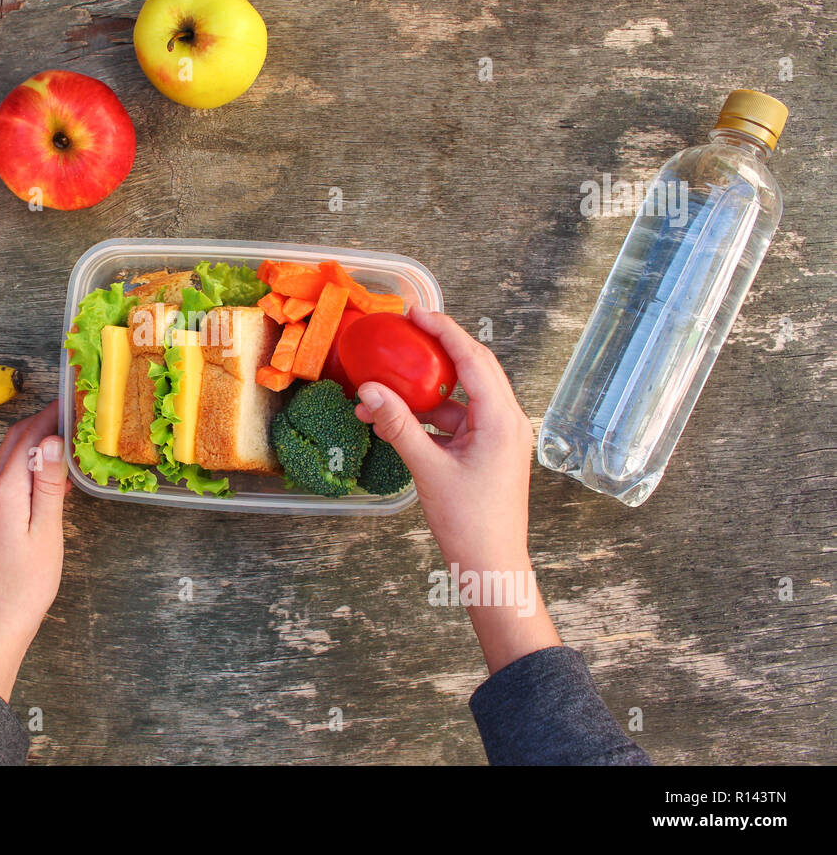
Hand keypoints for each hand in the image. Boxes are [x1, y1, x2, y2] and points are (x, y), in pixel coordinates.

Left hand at [0, 401, 68, 699]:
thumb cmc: (24, 585)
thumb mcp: (45, 531)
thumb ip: (47, 484)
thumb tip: (52, 440)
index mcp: (6, 490)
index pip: (28, 436)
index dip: (50, 414)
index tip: (75, 401)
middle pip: (15, 440)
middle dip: (42, 420)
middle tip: (74, 412)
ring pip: (11, 457)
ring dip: (36, 440)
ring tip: (68, 435)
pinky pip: (11, 476)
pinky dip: (30, 463)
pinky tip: (53, 474)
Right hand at [353, 308, 559, 673]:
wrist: (491, 566)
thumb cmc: (469, 524)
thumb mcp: (428, 469)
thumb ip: (398, 425)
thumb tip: (370, 391)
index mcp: (502, 420)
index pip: (474, 359)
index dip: (444, 331)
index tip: (416, 313)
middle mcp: (508, 422)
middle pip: (475, 369)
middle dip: (439, 349)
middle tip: (408, 330)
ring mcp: (501, 438)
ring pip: (463, 397)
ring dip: (427, 391)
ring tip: (388, 388)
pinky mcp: (490, 453)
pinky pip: (460, 421)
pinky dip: (431, 417)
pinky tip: (399, 421)